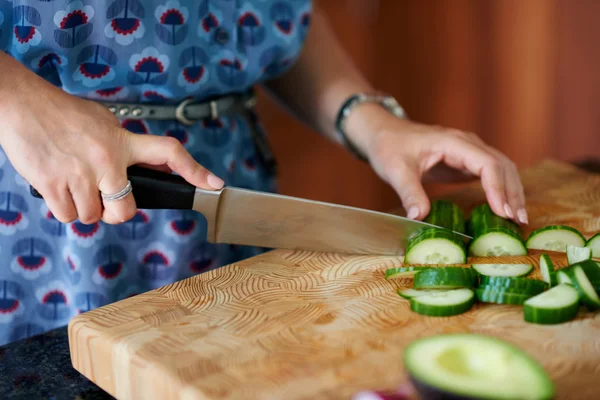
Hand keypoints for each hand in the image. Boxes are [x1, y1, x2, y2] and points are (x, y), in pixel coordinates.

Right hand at [0, 56, 222, 224]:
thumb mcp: (104, 122)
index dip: (195, 170)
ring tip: (72, 184)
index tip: (214, 184)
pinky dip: (64, 210)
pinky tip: (58, 188)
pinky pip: (69, 217)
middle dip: (117, 213)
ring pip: (94, 217)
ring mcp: (81, 175)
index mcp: (123, 141)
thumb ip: (127, 146)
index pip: (170, 151)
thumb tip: (152, 166)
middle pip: (127, 211)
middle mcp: (108, 160)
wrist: (20, 103)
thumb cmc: (61, 113)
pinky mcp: (54, 185)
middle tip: (104, 200)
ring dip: (85, 209)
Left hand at [359, 107, 526, 223]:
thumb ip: (409, 192)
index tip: (503, 212)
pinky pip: (492, 174)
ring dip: (512, 192)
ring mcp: (469, 152)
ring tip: (518, 219)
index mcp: (453, 142)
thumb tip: (419, 217)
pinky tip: (504, 209)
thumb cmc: (389, 147)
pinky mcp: (466, 162)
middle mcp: (467, 144)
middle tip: (517, 221)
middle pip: (502, 165)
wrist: (384, 134)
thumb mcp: (395, 170)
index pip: (487, 163)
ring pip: (502, 169)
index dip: (497, 187)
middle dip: (512, 193)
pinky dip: (502, 190)